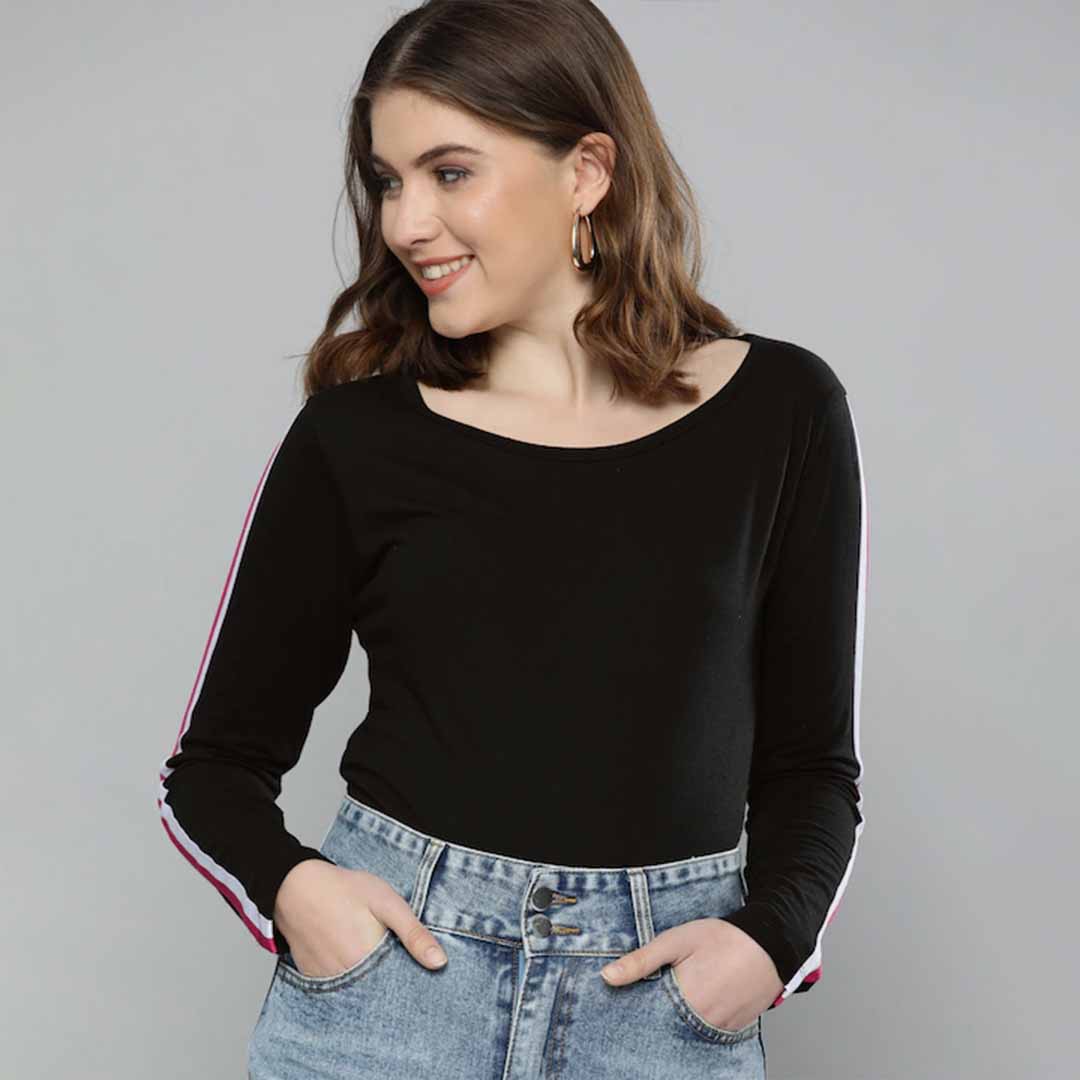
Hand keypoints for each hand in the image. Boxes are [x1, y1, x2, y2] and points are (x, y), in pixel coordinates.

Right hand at [273, 860, 447, 977]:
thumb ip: (413, 933)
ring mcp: (328, 982)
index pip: (400, 985)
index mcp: (369, 962)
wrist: (296, 887)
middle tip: (386, 947)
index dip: (410, 975)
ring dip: (368, 978)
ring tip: (365, 948)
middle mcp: (348, 980)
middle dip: (390, 978)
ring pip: (359, 989)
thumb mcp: (387, 902)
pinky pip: (338, 986)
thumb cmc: (345, 890)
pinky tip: (348, 951)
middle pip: (380, 991)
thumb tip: (440, 962)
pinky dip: (348, 976)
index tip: (417, 965)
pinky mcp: (314, 979)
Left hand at [598, 917, 782, 1031]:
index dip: (635, 1010)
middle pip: (667, 1028)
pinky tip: (694, 1006)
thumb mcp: (676, 940)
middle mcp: (702, 1021)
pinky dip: (697, 1024)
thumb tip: (606, 976)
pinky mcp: (734, 1029)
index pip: (647, 1018)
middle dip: (656, 1017)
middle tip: (654, 998)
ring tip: (676, 999)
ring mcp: (720, 1028)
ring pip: (687, 1033)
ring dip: (677, 1021)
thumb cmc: (721, 938)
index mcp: (684, 999)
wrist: (769, 944)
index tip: (624, 1004)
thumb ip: (641, 961)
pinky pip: (708, 1034)